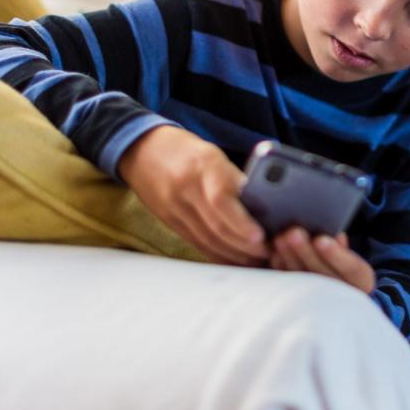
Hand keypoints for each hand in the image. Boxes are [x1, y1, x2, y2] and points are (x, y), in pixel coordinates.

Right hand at [118, 125, 268, 265]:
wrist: (141, 149)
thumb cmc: (187, 150)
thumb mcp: (213, 154)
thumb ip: (236, 180)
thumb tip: (266, 207)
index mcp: (203, 165)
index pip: (221, 200)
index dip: (241, 223)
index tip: (261, 237)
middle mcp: (186, 187)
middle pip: (216, 226)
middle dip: (244, 245)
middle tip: (268, 252)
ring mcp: (174, 207)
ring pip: (207, 239)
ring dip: (234, 254)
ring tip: (256, 260)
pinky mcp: (169, 221)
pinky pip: (196, 243)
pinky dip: (217, 255)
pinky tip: (233, 260)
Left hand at [270, 227, 374, 293]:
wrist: (336, 291)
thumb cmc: (343, 263)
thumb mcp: (349, 255)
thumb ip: (342, 247)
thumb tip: (337, 236)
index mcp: (361, 282)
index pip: (352, 269)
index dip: (337, 255)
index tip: (321, 239)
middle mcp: (342, 296)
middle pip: (323, 275)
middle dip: (306, 252)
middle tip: (293, 232)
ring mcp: (318, 302)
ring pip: (302, 281)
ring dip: (289, 257)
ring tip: (280, 238)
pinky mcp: (297, 301)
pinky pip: (288, 284)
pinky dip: (280, 267)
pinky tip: (274, 251)